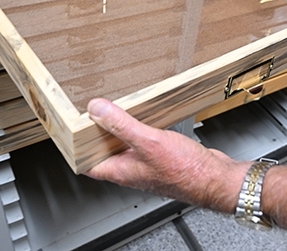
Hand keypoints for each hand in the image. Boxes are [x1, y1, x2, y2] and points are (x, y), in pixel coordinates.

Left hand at [85, 98, 249, 211]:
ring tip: (116, 110)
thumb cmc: (186, 171)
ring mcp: (147, 164)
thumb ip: (122, 125)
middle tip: (92, 113)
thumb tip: (97, 109)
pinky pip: (144, 142)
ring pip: (125, 146)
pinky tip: (147, 117)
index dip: (76, 148)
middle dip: (98, 133)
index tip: (71, 130)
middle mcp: (132, 170)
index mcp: (122, 171)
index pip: (88, 164)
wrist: (215, 178)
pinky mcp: (163, 158)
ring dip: (120, 130)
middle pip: (106, 152)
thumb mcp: (149, 141)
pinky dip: (140, 129)